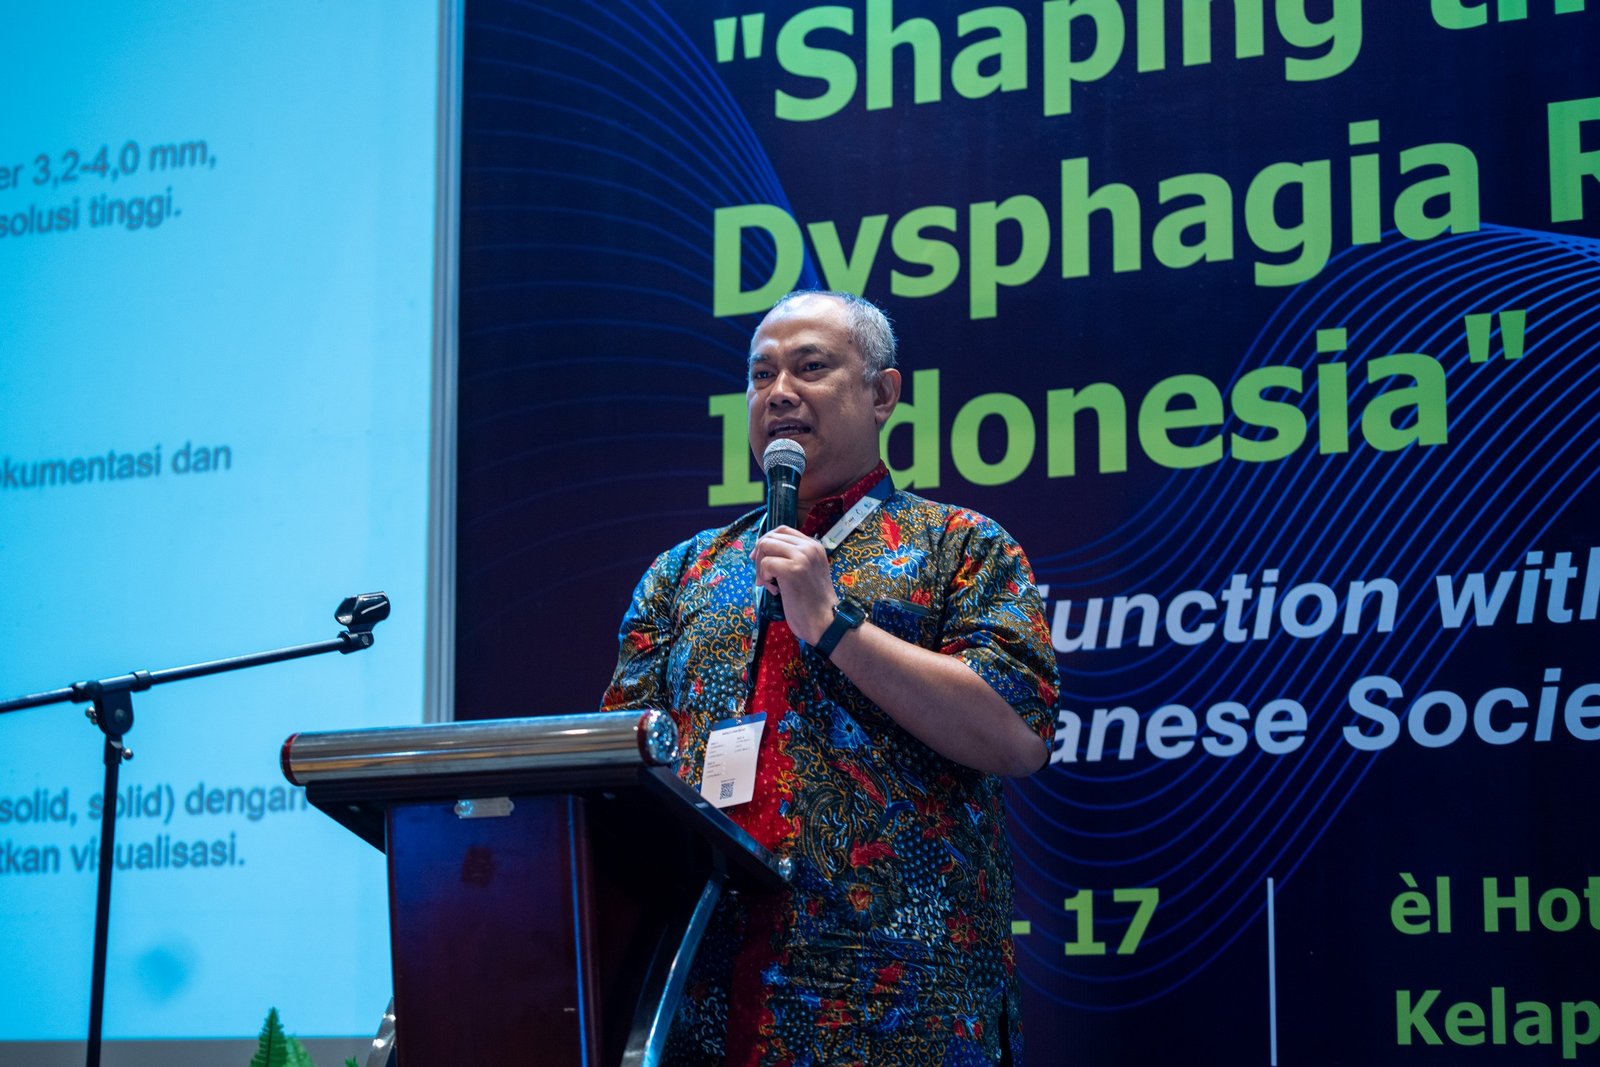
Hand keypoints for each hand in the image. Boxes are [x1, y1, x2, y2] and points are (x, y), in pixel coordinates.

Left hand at [752, 525, 836, 644]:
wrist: (826, 622)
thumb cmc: (813, 602)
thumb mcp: (807, 571)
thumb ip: (792, 558)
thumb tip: (762, 550)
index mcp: (814, 546)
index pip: (782, 530)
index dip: (766, 542)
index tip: (760, 559)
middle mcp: (809, 547)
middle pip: (771, 537)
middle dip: (760, 555)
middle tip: (762, 576)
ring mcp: (802, 557)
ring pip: (765, 546)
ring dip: (760, 567)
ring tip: (770, 584)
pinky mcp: (793, 569)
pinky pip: (765, 563)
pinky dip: (764, 578)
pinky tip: (775, 591)